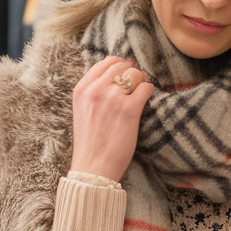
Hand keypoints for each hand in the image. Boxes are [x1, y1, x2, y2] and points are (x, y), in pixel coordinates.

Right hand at [69, 55, 153, 181]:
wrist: (93, 168)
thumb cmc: (91, 142)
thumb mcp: (82, 110)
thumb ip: (93, 92)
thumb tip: (116, 75)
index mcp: (82, 89)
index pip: (106, 62)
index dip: (121, 66)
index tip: (127, 75)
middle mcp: (96, 90)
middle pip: (123, 66)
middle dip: (132, 73)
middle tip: (137, 86)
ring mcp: (112, 98)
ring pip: (135, 74)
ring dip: (141, 82)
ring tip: (140, 94)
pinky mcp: (129, 109)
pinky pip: (146, 88)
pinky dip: (149, 92)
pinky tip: (144, 103)